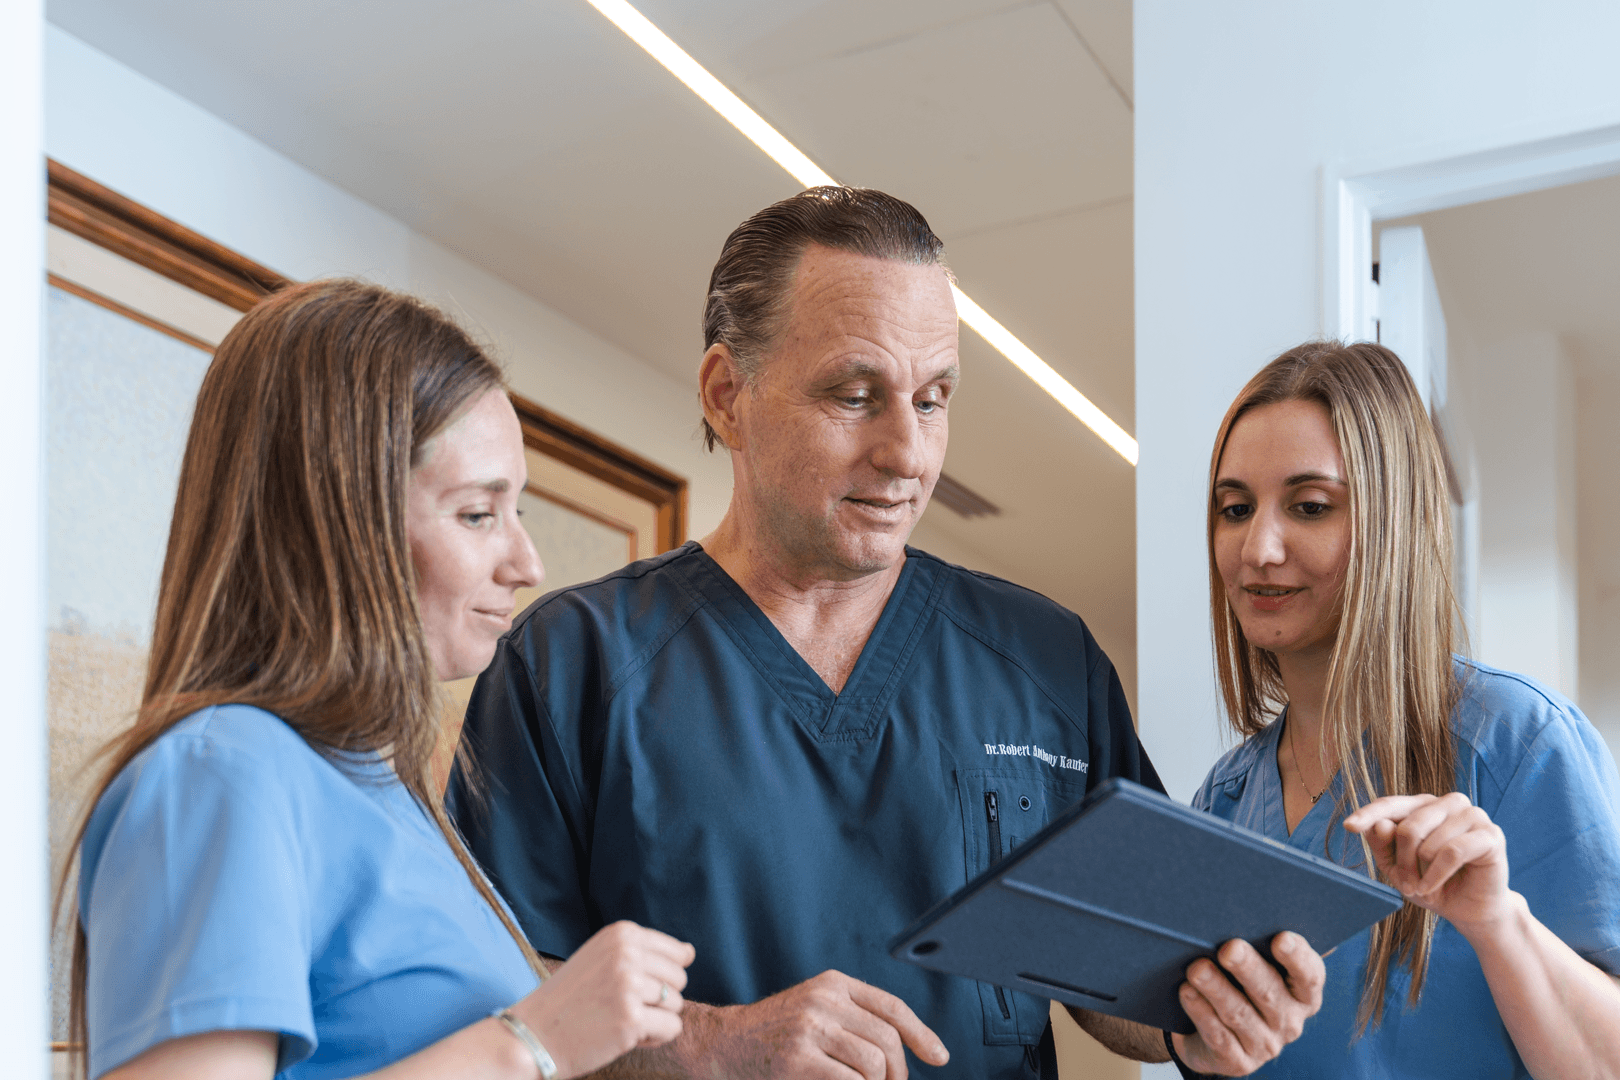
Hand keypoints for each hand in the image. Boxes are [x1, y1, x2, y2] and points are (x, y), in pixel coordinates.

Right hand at [511, 921, 695, 1078]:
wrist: (533, 1035)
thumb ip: (644, 952)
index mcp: (622, 933)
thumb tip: (691, 952)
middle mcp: (627, 953)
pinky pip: (672, 1028)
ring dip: (654, 1019)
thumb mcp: (603, 958)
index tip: (624, 986)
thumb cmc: (571, 999)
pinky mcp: (632, 1019)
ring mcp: (630, 986)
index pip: (677, 953)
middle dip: (658, 999)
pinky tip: (623, 1036)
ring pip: (677, 1005)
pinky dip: (654, 1038)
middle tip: (619, 1007)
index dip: (658, 978)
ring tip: (617, 1020)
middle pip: (679, 979)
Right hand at [706, 969, 948, 1079]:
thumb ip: (853, 1019)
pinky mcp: (798, 1059)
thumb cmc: (775, 1035)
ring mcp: (810, 1028)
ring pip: (874, 1064)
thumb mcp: (814, 1010)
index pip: (892, 1008)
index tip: (940, 1058)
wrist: (722, 1045)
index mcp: (832, 984)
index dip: (922, 1035)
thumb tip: (904, 1054)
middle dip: (898, 1072)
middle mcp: (824, 1000)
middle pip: (888, 1040)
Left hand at [1171, 932, 1323, 1075]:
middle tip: (1228, 948)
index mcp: (1303, 994)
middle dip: (1248, 968)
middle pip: (1269, 992)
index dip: (1297, 958)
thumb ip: (1257, 944)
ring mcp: (1265, 1045)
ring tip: (1197, 968)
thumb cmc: (1238, 985)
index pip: (1309, 976)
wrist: (1213, 1034)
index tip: (1280, 938)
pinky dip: (1201, 1012)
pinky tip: (1187, 992)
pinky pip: (1218, 1035)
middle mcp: (1289, 1021)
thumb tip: (1239, 910)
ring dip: (1217, 989)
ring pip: (1239, 1014)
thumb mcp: (1255, 966)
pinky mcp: (1238, 1061)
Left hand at [1344, 792, 1512, 933]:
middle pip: (1408, 827)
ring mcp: (1473, 815)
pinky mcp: (1491, 835)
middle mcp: (1448, 803)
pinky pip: (1451, 852)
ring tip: (1422, 886)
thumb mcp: (1397, 867)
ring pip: (1428, 840)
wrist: (1470, 910)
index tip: (1349, 826)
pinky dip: (1437, 874)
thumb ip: (1384, 844)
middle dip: (1401, 862)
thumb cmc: (1433, 883)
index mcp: (1424, 805)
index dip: (1368, 814)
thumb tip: (1380, 824)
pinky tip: (1432, 887)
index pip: (1390, 803)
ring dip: (1420, 871)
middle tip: (1404, 884)